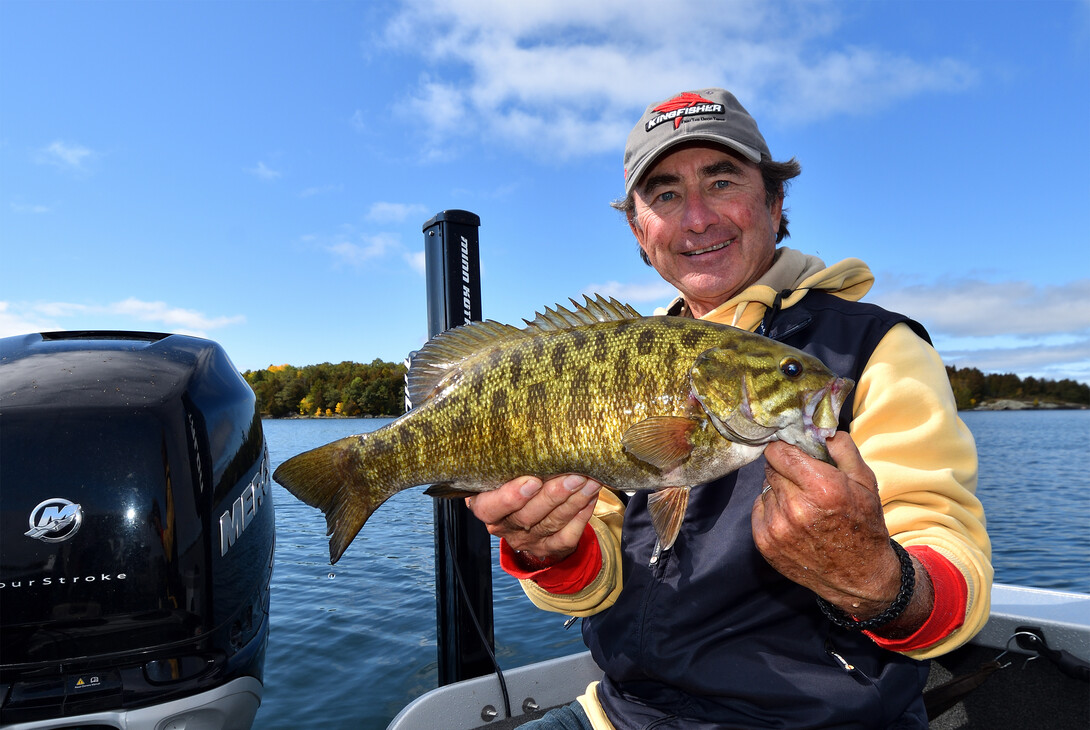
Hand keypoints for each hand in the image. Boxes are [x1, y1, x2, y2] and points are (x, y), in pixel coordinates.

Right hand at [466, 474, 601, 564]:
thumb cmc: (513, 480)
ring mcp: (527, 540)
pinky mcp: (547, 548)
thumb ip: (513, 461)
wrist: (525, 509)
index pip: (490, 508)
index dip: (510, 497)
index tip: (532, 481)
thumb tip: (535, 434)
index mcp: (486, 507)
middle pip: (527, 515)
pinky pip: (566, 537)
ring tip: (590, 482)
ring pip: (551, 524)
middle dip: (554, 495)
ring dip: (574, 501)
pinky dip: (581, 517)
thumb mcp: (504, 471)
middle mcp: (505, 527)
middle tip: (574, 476)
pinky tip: (590, 498)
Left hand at [752, 432, 911, 622]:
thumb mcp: (865, 482)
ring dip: (779, 490)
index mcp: (821, 487)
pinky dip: (772, 509)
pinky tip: (792, 519)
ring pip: (765, 488)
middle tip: (803, 481)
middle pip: (770, 468)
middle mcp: (795, 507)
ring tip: (801, 503)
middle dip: (785, 469)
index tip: (793, 454)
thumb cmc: (863, 525)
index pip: (779, 452)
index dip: (786, 450)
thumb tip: (819, 427)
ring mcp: (777, 528)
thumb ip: (842, 448)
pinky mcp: (765, 543)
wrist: (858, 578)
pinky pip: (759, 509)